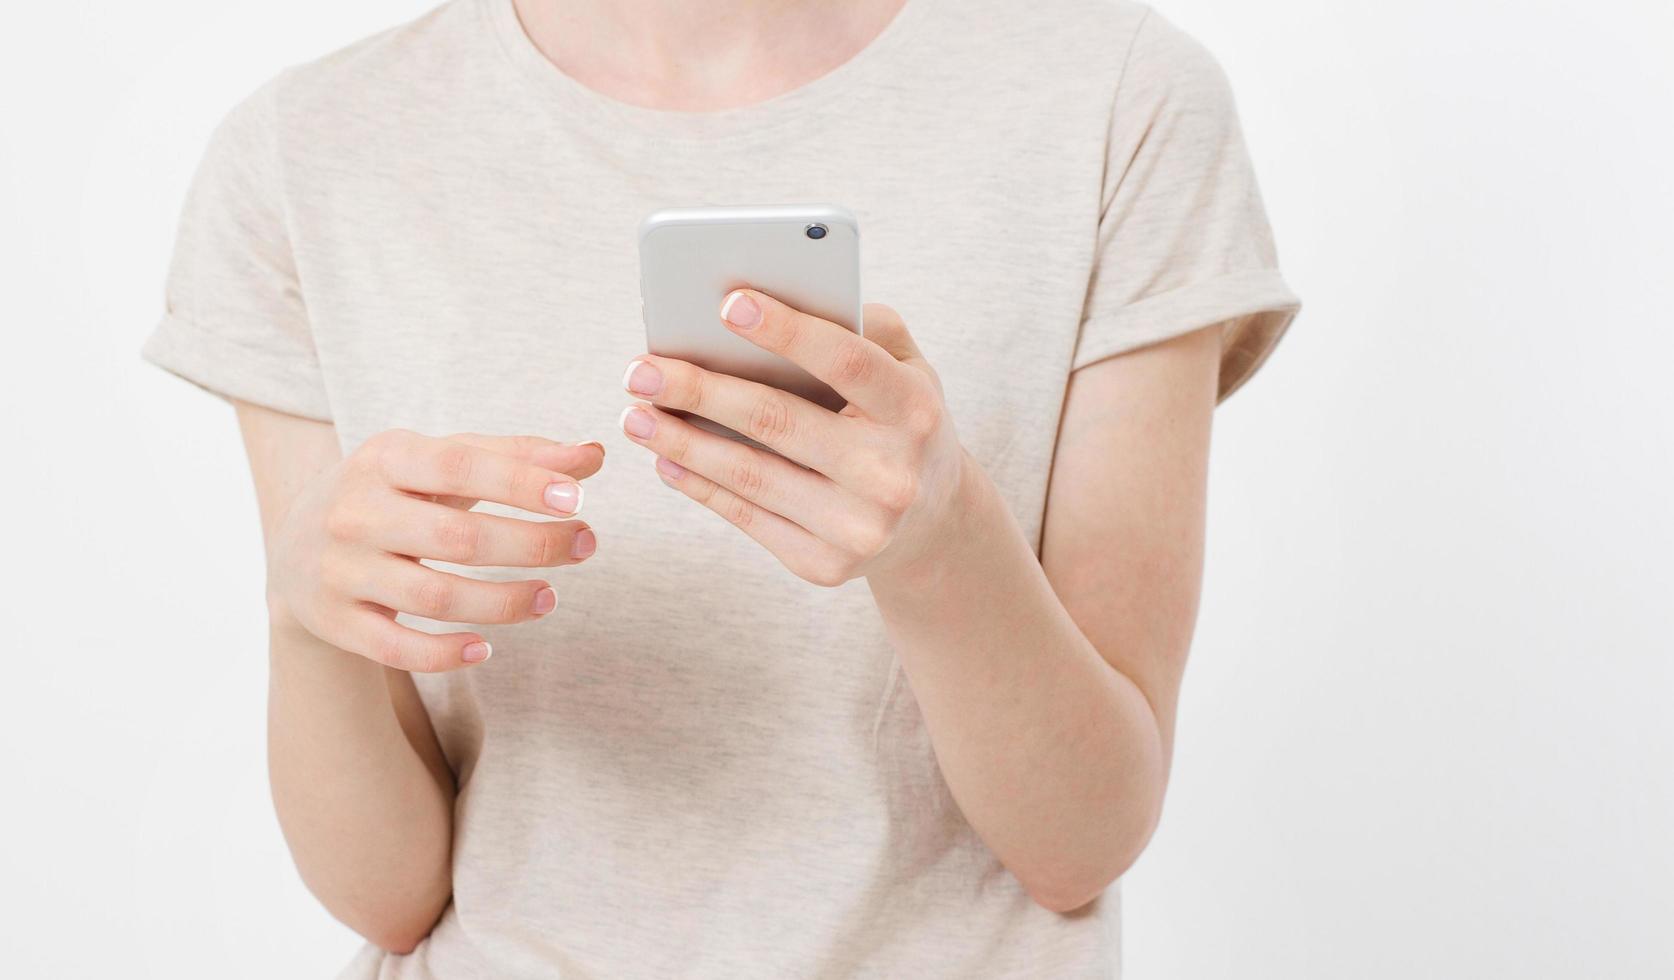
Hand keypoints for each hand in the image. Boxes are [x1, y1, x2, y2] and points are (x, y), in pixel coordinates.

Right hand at [268, 430, 603, 671]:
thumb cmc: (395, 494)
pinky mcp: (336, 622)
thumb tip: (592, 455)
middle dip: (532, 544)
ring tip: (550, 597)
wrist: (293, 550)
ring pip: (435, 598)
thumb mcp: (441, 463)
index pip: (458, 465)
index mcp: (384, 458)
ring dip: (504, 603)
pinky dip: (446, 654)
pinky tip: (488, 647)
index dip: (520, 482)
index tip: (579, 497)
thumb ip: (516, 457)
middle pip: (457, 538)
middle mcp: (355, 512)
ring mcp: (341, 570)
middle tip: (585, 545)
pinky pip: (398, 649)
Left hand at [619, 289, 968, 586]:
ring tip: (635, 414)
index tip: (725, 302)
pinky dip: (699, 485)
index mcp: (915, 411)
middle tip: (641, 369)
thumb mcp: (909, 368)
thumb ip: (861, 325)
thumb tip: (769, 305)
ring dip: (681, 442)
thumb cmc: (901, 423)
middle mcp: (891, 474)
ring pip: (750, 476)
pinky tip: (665, 458)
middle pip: (778, 422)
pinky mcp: (825, 566)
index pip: (846, 361)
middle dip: (699, 391)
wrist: (933, 525)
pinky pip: (747, 518)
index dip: (786, 330)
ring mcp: (859, 528)